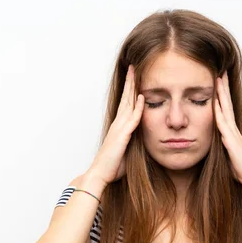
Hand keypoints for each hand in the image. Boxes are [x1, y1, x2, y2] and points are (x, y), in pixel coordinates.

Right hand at [88, 64, 143, 185]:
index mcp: (119, 127)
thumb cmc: (112, 167)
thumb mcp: (125, 152)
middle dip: (130, 82)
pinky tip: (142, 98)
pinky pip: (132, 120)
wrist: (99, 174)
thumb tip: (141, 141)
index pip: (126, 104)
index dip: (130, 91)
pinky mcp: (122, 137)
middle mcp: (118, 124)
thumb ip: (133, 143)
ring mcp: (119, 129)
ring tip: (136, 73)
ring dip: (133, 88)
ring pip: (127, 104)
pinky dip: (137, 108)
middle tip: (133, 67)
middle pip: (125, 98)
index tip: (134, 79)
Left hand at [214, 70, 241, 187]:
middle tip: (220, 71)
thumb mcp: (228, 153)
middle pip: (227, 103)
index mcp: (231, 131)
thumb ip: (222, 145)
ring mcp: (232, 133)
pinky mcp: (231, 141)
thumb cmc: (241, 169)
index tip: (218, 81)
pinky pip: (223, 124)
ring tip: (218, 79)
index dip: (222, 95)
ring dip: (221, 94)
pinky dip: (219, 113)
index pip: (225, 108)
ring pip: (225, 109)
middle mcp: (232, 129)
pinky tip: (215, 103)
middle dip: (223, 87)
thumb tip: (215, 141)